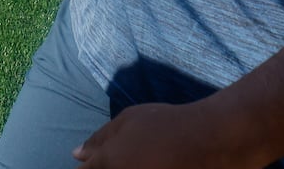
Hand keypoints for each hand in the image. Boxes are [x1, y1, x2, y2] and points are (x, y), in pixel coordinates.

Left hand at [74, 103, 214, 167]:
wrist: (208, 141)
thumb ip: (99, 139)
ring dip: (125, 168)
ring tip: (141, 159)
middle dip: (103, 168)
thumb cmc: (165, 124)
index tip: (97, 163)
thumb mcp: (128, 120)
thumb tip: (76, 154)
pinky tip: (152, 165)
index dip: (88, 167)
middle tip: (128, 158)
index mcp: (108, 162)